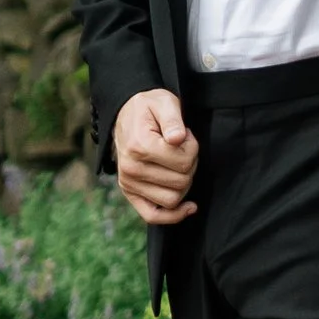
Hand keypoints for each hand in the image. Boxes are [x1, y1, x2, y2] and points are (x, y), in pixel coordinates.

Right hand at [113, 87, 198, 228]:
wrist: (125, 114)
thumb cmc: (149, 108)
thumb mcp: (164, 102)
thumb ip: (173, 118)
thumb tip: (178, 139)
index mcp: (140, 146)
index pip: (184, 162)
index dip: (193, 148)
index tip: (185, 136)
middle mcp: (131, 168)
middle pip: (181, 182)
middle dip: (190, 165)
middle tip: (182, 148)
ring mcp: (128, 182)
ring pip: (173, 199)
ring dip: (183, 183)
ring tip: (177, 163)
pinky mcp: (129, 192)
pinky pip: (153, 216)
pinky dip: (173, 216)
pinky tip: (188, 207)